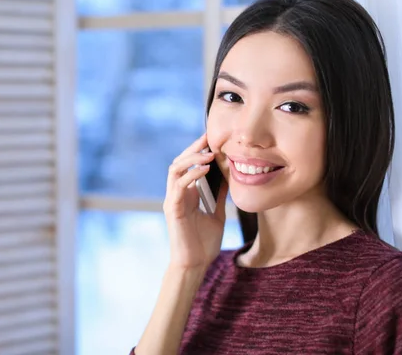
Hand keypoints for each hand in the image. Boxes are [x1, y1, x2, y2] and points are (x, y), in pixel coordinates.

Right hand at [163, 134, 228, 270]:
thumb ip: (219, 196)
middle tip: (208, 138)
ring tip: (208, 154)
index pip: (187, 165)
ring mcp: (173, 200)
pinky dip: (191, 175)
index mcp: (186, 194)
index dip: (197, 150)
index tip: (211, 139)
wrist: (195, 264)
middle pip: (178, 162)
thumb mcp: (217, 214)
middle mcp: (176, 194)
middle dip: (192, 148)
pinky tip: (205, 170)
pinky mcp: (173, 209)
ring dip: (191, 159)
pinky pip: (179, 186)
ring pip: (175, 170)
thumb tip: (228, 179)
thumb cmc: (203, 243)